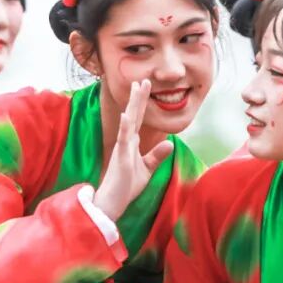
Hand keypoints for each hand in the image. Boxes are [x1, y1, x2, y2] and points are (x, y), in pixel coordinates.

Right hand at [94, 80, 172, 221]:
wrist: (112, 203)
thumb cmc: (126, 187)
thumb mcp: (147, 170)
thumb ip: (156, 156)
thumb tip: (170, 142)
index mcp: (132, 143)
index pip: (139, 118)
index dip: (142, 102)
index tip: (145, 86)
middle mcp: (126, 141)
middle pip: (134, 115)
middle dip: (139, 97)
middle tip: (144, 79)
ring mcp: (122, 148)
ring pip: (129, 121)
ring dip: (133, 105)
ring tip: (137, 88)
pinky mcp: (120, 157)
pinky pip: (123, 140)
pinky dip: (125, 127)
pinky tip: (126, 115)